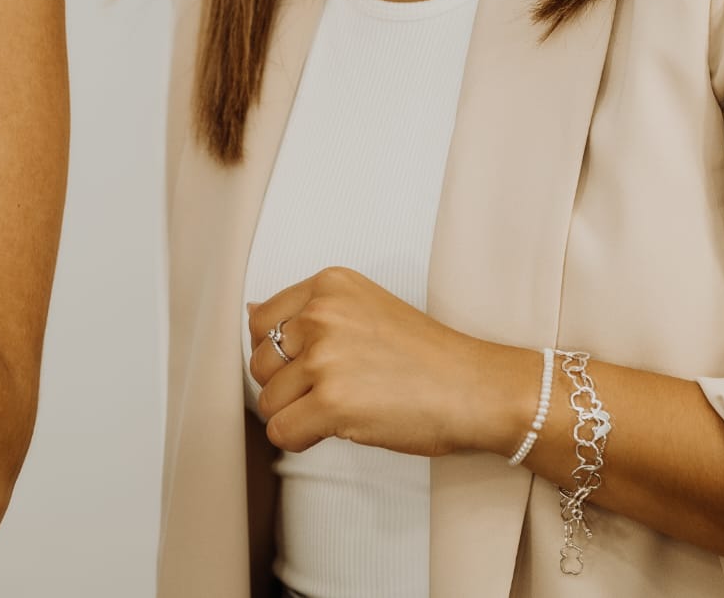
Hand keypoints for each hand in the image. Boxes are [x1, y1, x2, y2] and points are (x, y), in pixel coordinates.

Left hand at [247, 266, 526, 458]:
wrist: (475, 387)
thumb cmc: (428, 356)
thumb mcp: (365, 308)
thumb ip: (308, 311)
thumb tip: (248, 314)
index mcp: (329, 285)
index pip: (260, 320)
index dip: (281, 353)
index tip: (314, 364)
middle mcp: (322, 313)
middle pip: (260, 363)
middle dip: (288, 385)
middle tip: (334, 390)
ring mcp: (325, 357)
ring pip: (268, 401)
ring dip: (298, 414)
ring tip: (343, 408)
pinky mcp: (331, 402)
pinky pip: (281, 432)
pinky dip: (301, 439)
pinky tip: (338, 429)